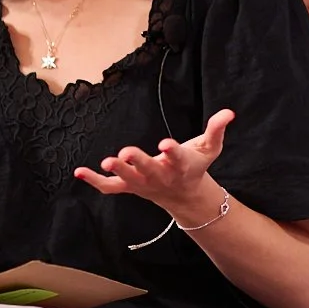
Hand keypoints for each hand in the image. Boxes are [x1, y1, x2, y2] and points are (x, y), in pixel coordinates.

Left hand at [74, 108, 234, 218]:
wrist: (184, 195)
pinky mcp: (129, 187)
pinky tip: (79, 171)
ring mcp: (143, 184)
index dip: (172, 151)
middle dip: (138, 162)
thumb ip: (216, 129)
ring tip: (105, 161)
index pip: (177, 157)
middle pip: (149, 170)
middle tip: (126, 152)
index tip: (165, 144)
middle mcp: (161, 176)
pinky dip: (94, 181)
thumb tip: (229, 112)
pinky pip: (110, 187)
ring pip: (128, 179)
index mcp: (181, 165)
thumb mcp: (210, 148)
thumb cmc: (195, 165)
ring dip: (117, 170)